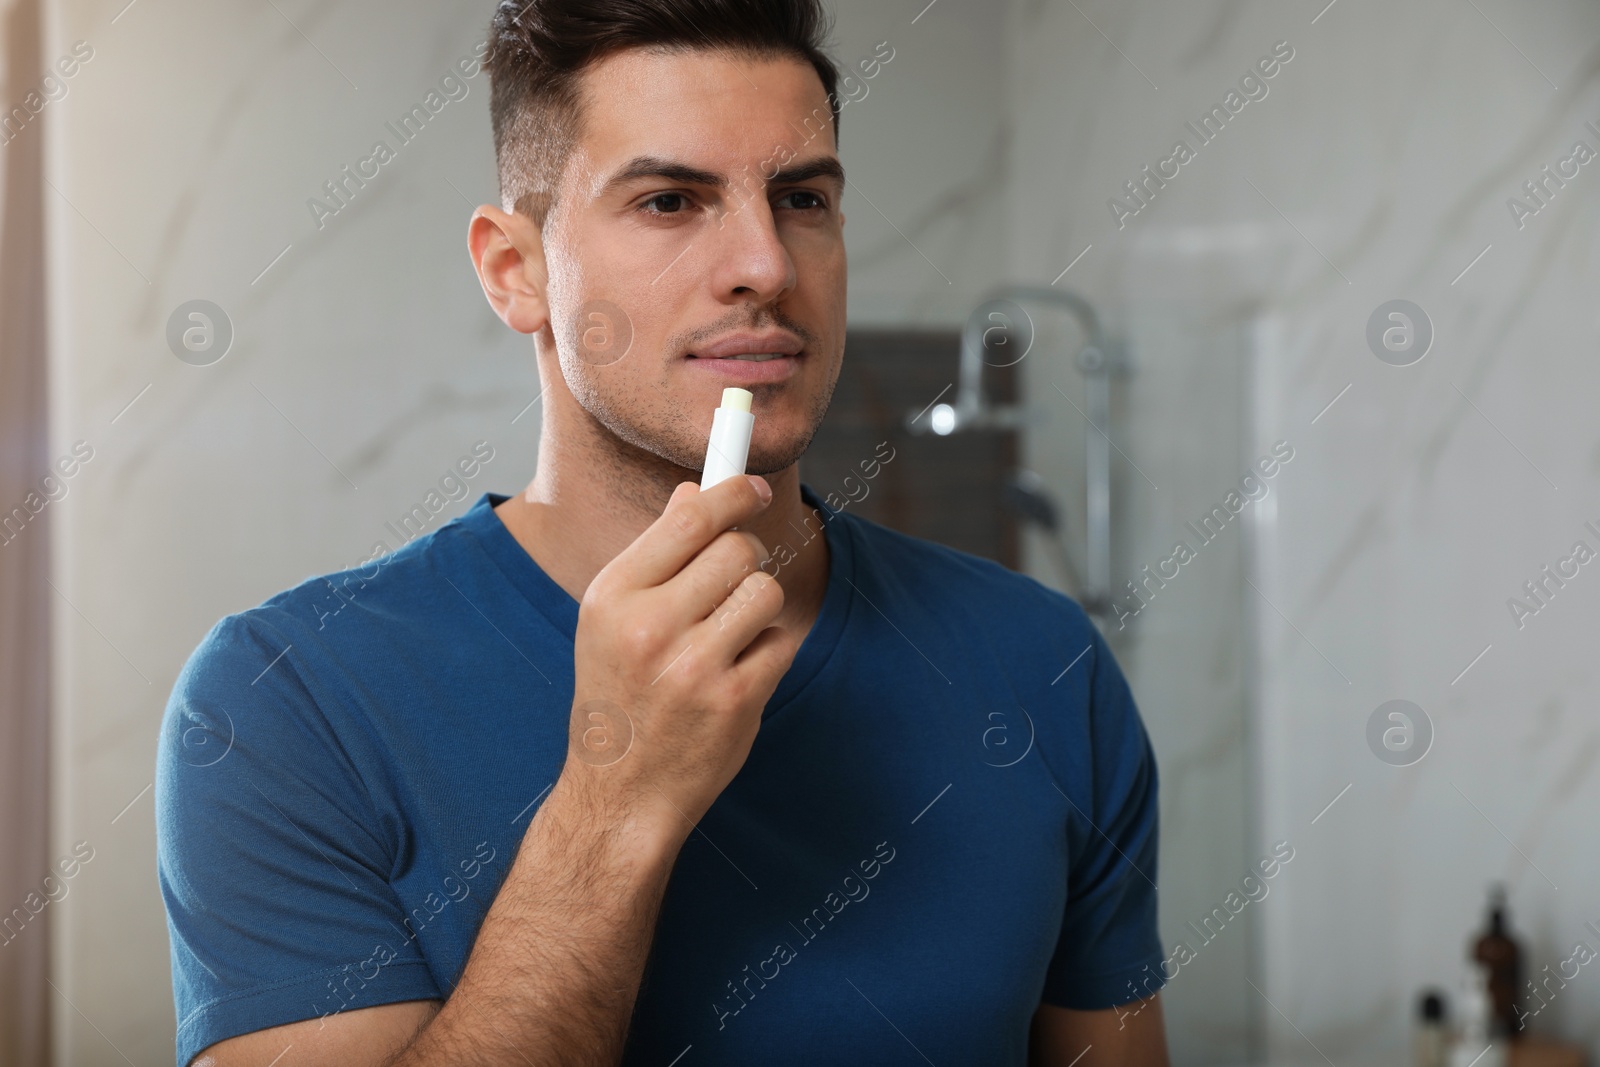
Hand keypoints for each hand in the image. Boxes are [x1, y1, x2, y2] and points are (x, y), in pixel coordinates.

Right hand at [563, 474, 800, 833]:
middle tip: (730, 585)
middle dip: (745, 559)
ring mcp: (694, 665)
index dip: (733, 492)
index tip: (755, 486)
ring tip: (727, 636)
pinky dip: (766, 652)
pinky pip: (778, 641)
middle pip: (737, 549)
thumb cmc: (619, 696)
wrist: (620, 793)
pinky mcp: (735, 699)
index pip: (690, 519)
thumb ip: (657, 557)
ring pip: (764, 591)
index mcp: (613, 595)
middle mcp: (650, 625)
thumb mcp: (613, 621)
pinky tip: (735, 675)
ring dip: (757, 608)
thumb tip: (695, 492)